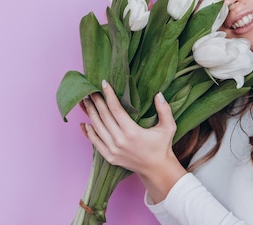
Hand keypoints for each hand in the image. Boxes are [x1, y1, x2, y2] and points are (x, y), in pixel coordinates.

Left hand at [81, 80, 185, 201]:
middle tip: (91, 90)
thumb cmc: (162, 146)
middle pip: (103, 116)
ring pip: (97, 128)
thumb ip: (164, 110)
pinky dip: (88, 132)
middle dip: (96, 101)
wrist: (156, 169)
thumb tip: (158, 94)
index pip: (116, 109)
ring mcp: (113, 150)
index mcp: (132, 132)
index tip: (103, 83)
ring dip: (90, 113)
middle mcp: (120, 141)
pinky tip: (84, 123)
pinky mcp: (109, 157)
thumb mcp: (168, 127)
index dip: (109, 95)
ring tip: (85, 101)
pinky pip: (95, 142)